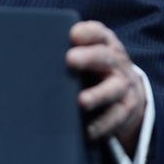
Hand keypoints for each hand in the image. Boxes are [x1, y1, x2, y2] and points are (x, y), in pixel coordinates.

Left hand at [66, 20, 145, 155]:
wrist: (129, 88)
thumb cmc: (97, 65)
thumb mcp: (90, 51)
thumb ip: (70, 47)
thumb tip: (35, 49)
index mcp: (106, 44)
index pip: (99, 34)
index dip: (88, 33)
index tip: (74, 35)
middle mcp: (117, 63)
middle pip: (105, 58)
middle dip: (89, 58)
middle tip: (71, 59)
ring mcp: (122, 86)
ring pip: (112, 90)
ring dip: (97, 95)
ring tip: (82, 101)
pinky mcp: (125, 109)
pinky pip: (115, 118)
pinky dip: (102, 125)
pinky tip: (88, 131)